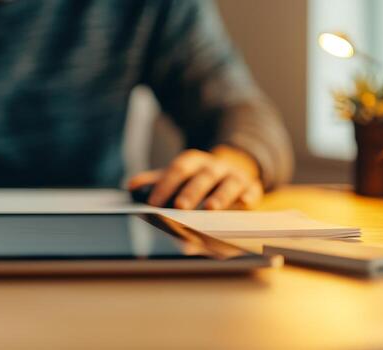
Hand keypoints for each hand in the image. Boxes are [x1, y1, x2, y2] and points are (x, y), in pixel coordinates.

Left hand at [128, 146, 262, 209]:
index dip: (165, 184)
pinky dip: (248, 196)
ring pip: (228, 183)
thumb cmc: (196, 179)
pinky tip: (245, 204)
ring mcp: (234, 176)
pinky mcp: (251, 188)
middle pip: (202, 176)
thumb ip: (155, 181)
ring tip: (210, 209)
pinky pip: (252, 191)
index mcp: (193, 162)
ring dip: (220, 195)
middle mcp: (214, 166)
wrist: (230, 170)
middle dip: (191, 191)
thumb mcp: (176, 177)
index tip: (153, 203)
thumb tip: (130, 186)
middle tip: (180, 207)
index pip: (177, 170)